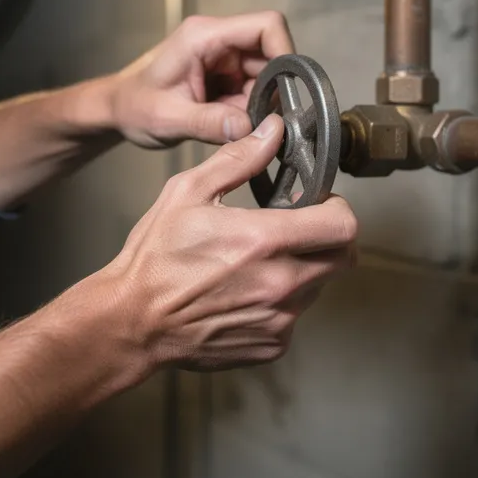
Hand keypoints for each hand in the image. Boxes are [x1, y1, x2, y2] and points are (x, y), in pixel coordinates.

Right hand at [86, 112, 357, 369]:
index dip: (338, 210)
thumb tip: (272, 131)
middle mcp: (280, 284)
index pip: (343, 226)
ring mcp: (278, 320)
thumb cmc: (155, 259)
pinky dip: (281, 304)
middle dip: (328, 239)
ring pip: (318, 287)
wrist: (134, 322)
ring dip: (303, 270)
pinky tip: (247, 293)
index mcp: (264, 240)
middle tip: (299, 230)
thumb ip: (238, 159)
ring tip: (260, 263)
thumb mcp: (188, 192)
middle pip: (342, 258)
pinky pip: (294, 317)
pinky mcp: (271, 346)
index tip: (319, 206)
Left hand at [110, 11, 294, 148]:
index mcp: (204, 37)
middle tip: (256, 122)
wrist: (115, 111)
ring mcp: (222, 59)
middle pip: (270, 55)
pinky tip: (226, 125)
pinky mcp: (224, 78)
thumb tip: (252, 130)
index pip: (265, 26)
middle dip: (271, 92)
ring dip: (258, 106)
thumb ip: (211, 123)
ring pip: (264, 78)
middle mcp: (218, 42)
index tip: (288, 90)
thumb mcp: (169, 118)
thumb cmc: (132, 106)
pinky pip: (252, 92)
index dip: (285, 52)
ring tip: (230, 126)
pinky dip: (248, 112)